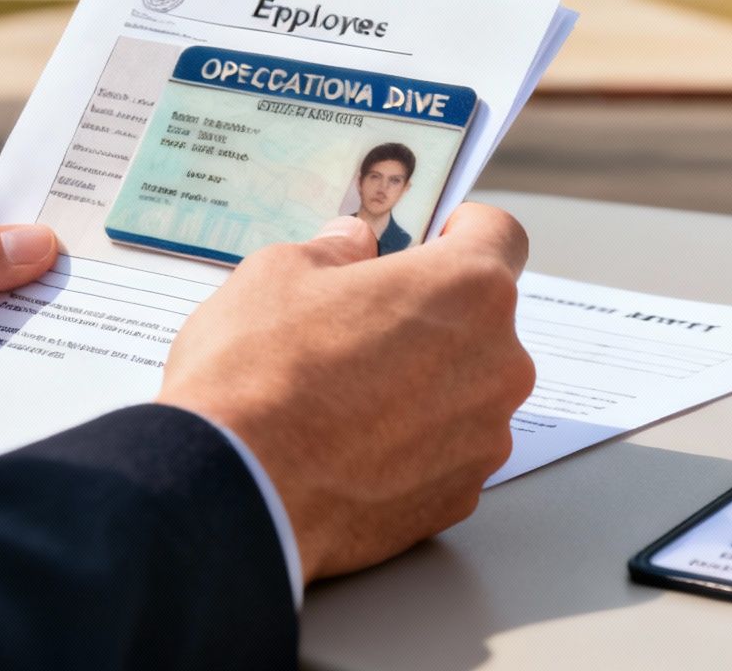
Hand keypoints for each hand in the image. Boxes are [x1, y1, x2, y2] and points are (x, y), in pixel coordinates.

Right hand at [158, 203, 535, 582]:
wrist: (231, 496)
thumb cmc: (255, 374)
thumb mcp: (279, 273)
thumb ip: (335, 250)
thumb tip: (353, 247)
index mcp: (468, 288)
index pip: (500, 236)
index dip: (462, 233)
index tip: (430, 244)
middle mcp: (498, 363)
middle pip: (481, 322)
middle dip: (431, 318)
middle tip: (360, 330)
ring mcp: (484, 438)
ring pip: (465, 392)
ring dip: (423, 386)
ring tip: (344, 401)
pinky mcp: (460, 499)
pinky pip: (445, 454)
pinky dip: (410, 448)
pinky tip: (349, 450)